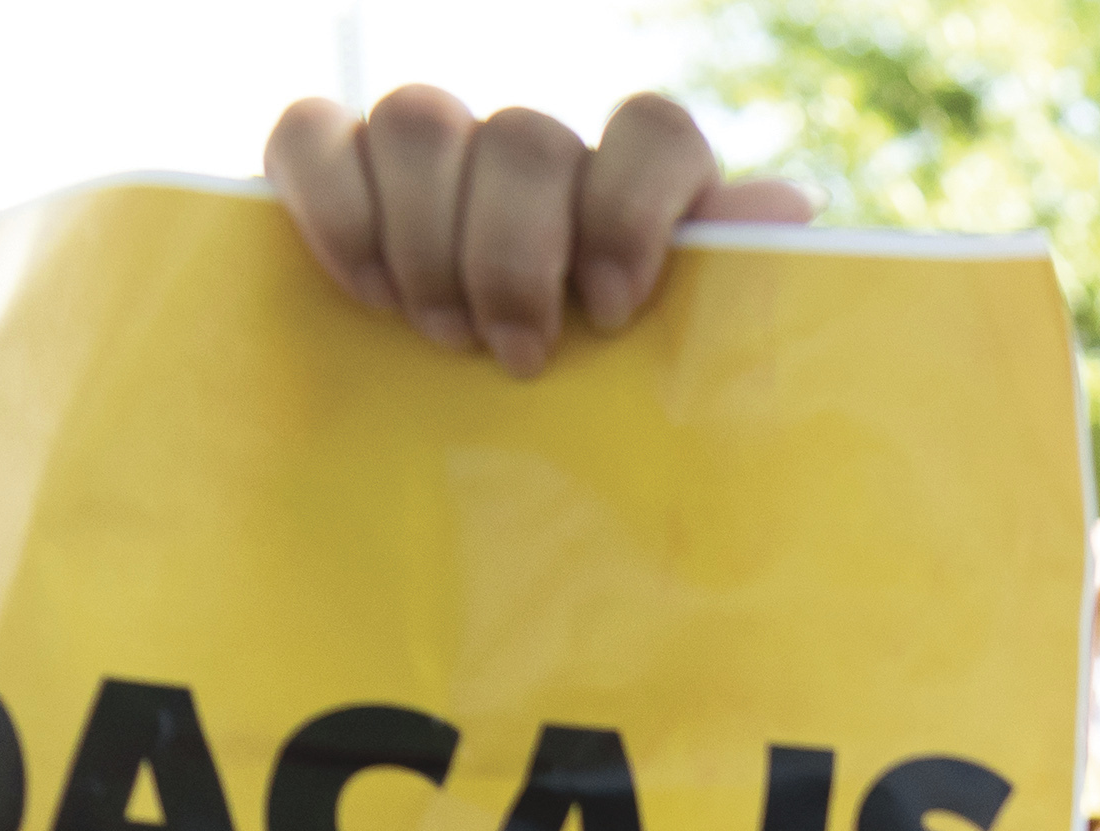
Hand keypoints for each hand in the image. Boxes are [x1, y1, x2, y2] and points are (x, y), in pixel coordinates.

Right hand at [263, 86, 812, 371]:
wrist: (485, 442)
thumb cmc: (599, 408)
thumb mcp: (669, 369)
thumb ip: (725, 290)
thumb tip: (789, 205)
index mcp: (633, 188)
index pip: (650, 124)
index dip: (627, 207)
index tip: (608, 311)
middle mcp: (538, 155)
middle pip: (524, 137)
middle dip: (511, 256)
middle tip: (515, 355)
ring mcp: (436, 151)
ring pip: (418, 120)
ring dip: (424, 239)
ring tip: (439, 337)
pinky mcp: (336, 165)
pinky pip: (310, 131)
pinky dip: (332, 204)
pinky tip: (364, 290)